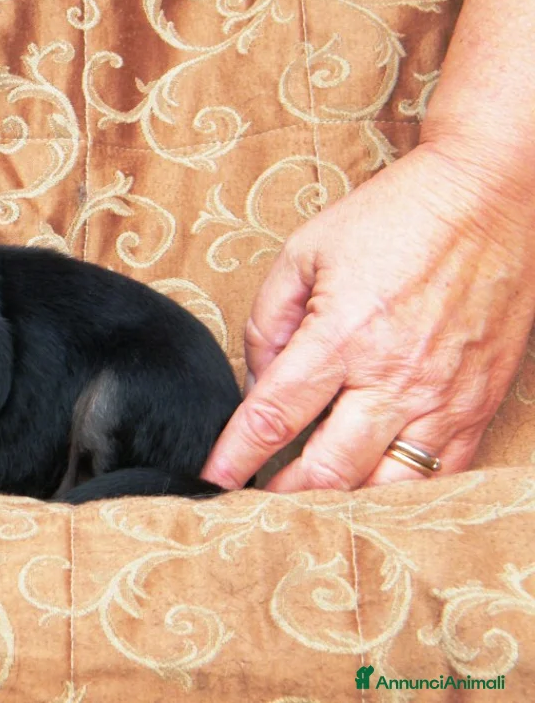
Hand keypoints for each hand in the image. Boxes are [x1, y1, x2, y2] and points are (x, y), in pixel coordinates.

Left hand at [201, 142, 534, 491]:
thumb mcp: (306, 251)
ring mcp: (443, 398)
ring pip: (386, 487)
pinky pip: (442, 474)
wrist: (489, 197)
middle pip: (328, 469)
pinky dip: (401, 493)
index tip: (213, 479)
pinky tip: (372, 491)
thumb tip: (257, 381)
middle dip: (282, 494)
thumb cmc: (393, 218)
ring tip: (307, 505)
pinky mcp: (479, 404)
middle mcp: (394, 377)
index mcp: (343, 335)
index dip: (236, 455)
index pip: (274, 416)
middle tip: (254, 502)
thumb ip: (269, 320)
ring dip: (341, 504)